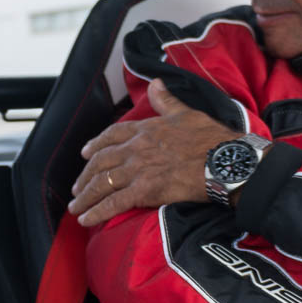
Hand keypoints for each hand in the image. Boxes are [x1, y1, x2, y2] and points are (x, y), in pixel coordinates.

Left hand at [69, 79, 238, 227]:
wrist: (225, 161)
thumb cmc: (211, 138)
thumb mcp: (186, 112)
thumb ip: (166, 100)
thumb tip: (155, 83)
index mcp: (145, 129)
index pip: (112, 135)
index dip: (96, 145)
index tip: (86, 153)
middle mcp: (136, 149)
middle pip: (101, 163)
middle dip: (86, 177)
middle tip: (77, 188)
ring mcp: (138, 170)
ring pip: (102, 184)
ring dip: (86, 197)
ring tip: (76, 208)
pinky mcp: (145, 191)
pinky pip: (114, 203)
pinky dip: (97, 212)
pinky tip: (87, 219)